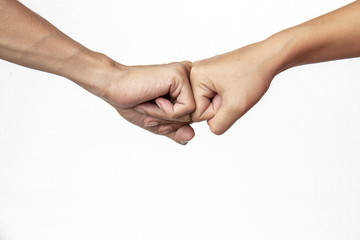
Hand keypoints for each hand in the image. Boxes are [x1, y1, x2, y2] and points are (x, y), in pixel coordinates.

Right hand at [81, 56, 195, 144]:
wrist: (113, 86)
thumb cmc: (132, 101)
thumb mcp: (157, 122)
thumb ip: (175, 131)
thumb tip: (191, 136)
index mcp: (186, 85)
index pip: (194, 117)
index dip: (173, 123)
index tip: (154, 110)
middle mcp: (189, 76)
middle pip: (194, 116)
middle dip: (170, 121)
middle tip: (150, 107)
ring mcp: (186, 74)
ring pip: (192, 113)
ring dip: (167, 116)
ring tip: (150, 102)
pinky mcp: (180, 76)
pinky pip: (187, 108)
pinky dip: (167, 112)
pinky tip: (154, 99)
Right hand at [190, 40, 283, 134]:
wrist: (268, 57)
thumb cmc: (253, 75)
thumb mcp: (235, 107)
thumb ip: (218, 125)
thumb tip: (211, 128)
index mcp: (195, 76)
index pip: (196, 113)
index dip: (217, 111)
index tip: (230, 95)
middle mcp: (195, 72)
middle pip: (200, 107)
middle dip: (219, 106)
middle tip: (233, 92)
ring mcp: (203, 72)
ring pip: (208, 103)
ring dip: (223, 102)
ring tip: (235, 88)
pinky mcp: (211, 74)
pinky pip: (213, 95)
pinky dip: (225, 96)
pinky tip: (234, 87)